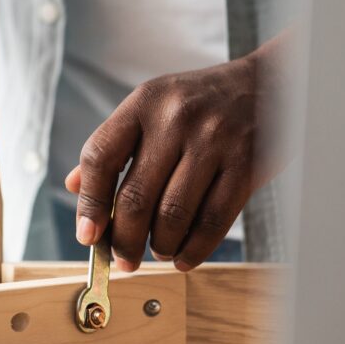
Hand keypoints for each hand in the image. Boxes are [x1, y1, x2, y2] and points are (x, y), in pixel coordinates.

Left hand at [65, 31, 291, 271]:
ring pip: (172, 215)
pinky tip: (184, 257)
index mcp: (144, 103)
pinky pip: (212, 221)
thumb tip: (74, 186)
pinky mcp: (245, 164)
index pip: (100, 157)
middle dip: (124, 240)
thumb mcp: (153, 105)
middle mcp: (175, 119)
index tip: (87, 235)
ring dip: (160, 246)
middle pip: (135, 197)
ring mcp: (213, 141)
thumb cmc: (202, 100)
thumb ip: (114, 143)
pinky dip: (194, 250)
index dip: (89, 203)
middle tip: (124, 260)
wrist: (270, 83)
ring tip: (158, 251)